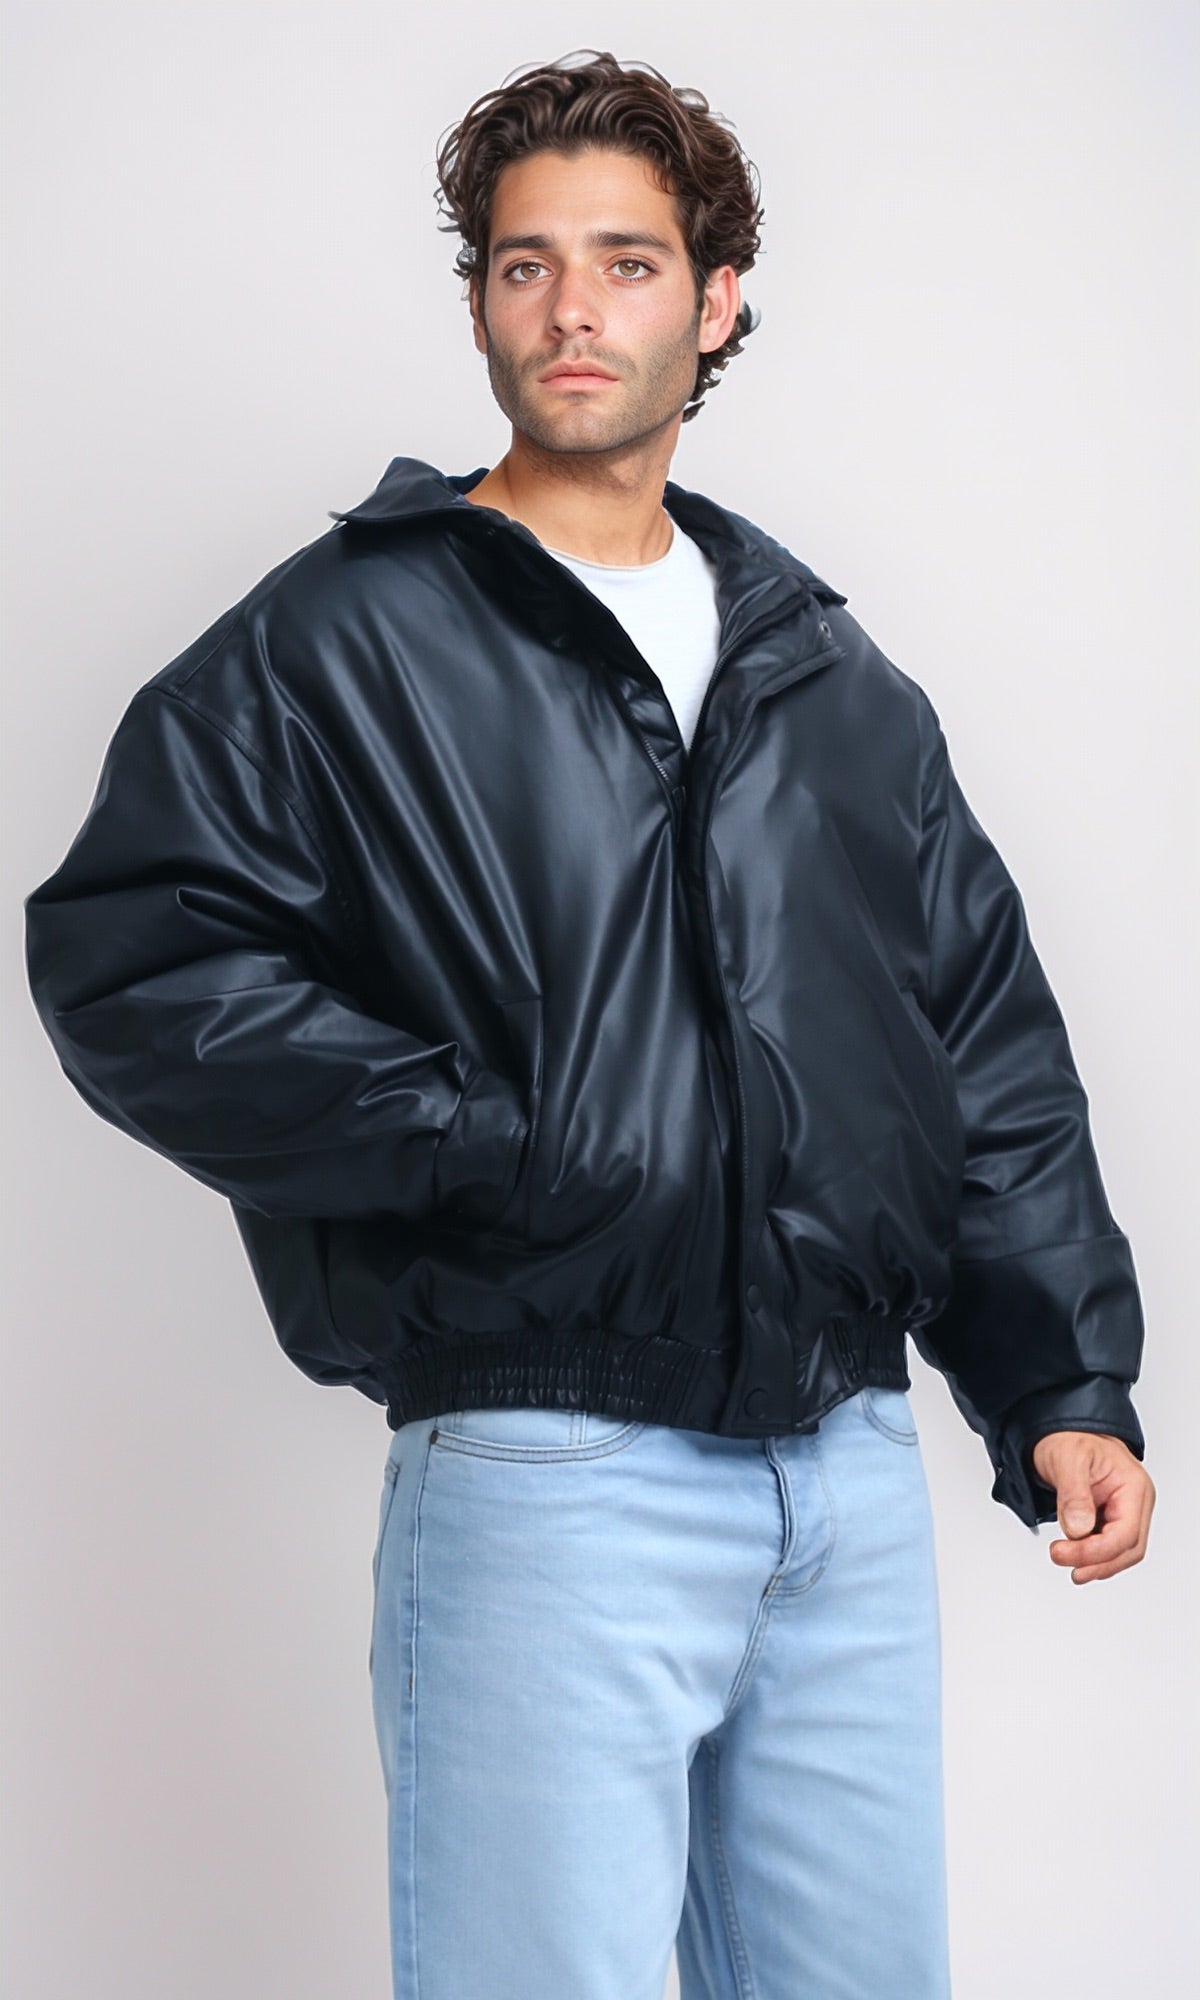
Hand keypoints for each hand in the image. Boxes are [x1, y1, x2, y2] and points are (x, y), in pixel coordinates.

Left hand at [1030, 1431, 1155, 1582]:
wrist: (1060, 1429)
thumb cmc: (1069, 1436)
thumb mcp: (1067, 1458)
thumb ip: (1073, 1496)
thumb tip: (1078, 1529)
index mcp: (1133, 1486)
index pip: (1126, 1534)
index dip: (1097, 1552)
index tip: (1065, 1553)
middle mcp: (1134, 1502)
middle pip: (1128, 1549)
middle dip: (1096, 1563)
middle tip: (1062, 1559)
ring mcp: (1124, 1511)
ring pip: (1120, 1552)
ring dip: (1095, 1563)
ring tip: (1066, 1561)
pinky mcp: (1109, 1517)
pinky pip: (1108, 1545)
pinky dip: (1092, 1555)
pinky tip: (1074, 1556)